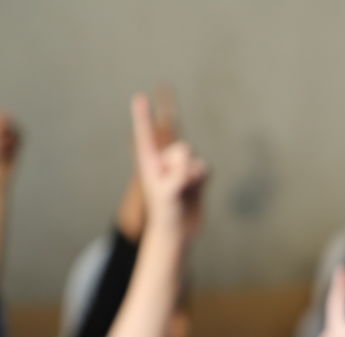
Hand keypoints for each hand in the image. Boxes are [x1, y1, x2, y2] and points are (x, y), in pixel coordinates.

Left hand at [0, 88, 20, 186]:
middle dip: (4, 126)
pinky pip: (21, 135)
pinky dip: (17, 141)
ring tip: (3, 148)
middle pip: (2, 117)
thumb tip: (6, 115)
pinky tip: (11, 149)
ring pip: (14, 126)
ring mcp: (3, 138)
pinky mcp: (14, 145)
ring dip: (11, 136)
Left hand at [131, 93, 205, 237]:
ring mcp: (182, 168)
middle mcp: (165, 162)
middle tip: (177, 180)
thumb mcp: (168, 192)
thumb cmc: (166, 213)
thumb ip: (178, 172)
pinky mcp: (197, 176)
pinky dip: (203, 179)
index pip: (145, 135)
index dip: (143, 117)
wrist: (178, 232)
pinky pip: (206, 167)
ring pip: (194, 158)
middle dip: (183, 163)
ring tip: (185, 191)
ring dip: (193, 175)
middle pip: (181, 148)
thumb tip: (191, 158)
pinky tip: (196, 190)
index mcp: (149, 163)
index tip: (139, 97)